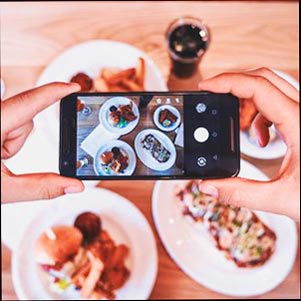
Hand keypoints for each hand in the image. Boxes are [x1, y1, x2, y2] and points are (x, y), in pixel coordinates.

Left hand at [1, 82, 84, 202]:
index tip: (74, 86)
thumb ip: (42, 187)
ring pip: (17, 125)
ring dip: (11, 143)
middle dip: (19, 141)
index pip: (29, 102)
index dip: (56, 92)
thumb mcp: (2, 189)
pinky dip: (4, 141)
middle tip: (0, 160)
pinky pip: (7, 127)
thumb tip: (74, 185)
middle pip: (24, 119)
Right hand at [198, 68, 299, 221]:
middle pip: (263, 79)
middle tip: (213, 98)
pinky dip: (259, 116)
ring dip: (246, 103)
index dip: (228, 82)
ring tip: (240, 127)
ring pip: (269, 89)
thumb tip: (209, 185)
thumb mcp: (281, 198)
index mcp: (299, 124)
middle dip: (233, 86)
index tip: (206, 86)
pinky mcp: (300, 122)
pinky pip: (276, 104)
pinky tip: (260, 138)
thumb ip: (241, 193)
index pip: (258, 87)